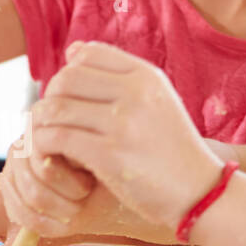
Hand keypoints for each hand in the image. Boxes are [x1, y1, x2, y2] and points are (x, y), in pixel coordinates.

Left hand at [6, 41, 224, 233]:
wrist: (201, 194)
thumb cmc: (173, 153)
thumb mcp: (158, 104)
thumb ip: (121, 79)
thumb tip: (72, 50)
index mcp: (147, 76)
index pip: (87, 53)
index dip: (70, 74)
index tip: (74, 101)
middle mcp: (135, 93)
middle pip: (65, 79)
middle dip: (53, 101)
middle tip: (58, 126)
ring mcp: (122, 123)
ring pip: (54, 109)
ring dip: (44, 127)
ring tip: (52, 144)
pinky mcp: (110, 155)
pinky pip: (56, 139)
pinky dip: (46, 148)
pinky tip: (56, 161)